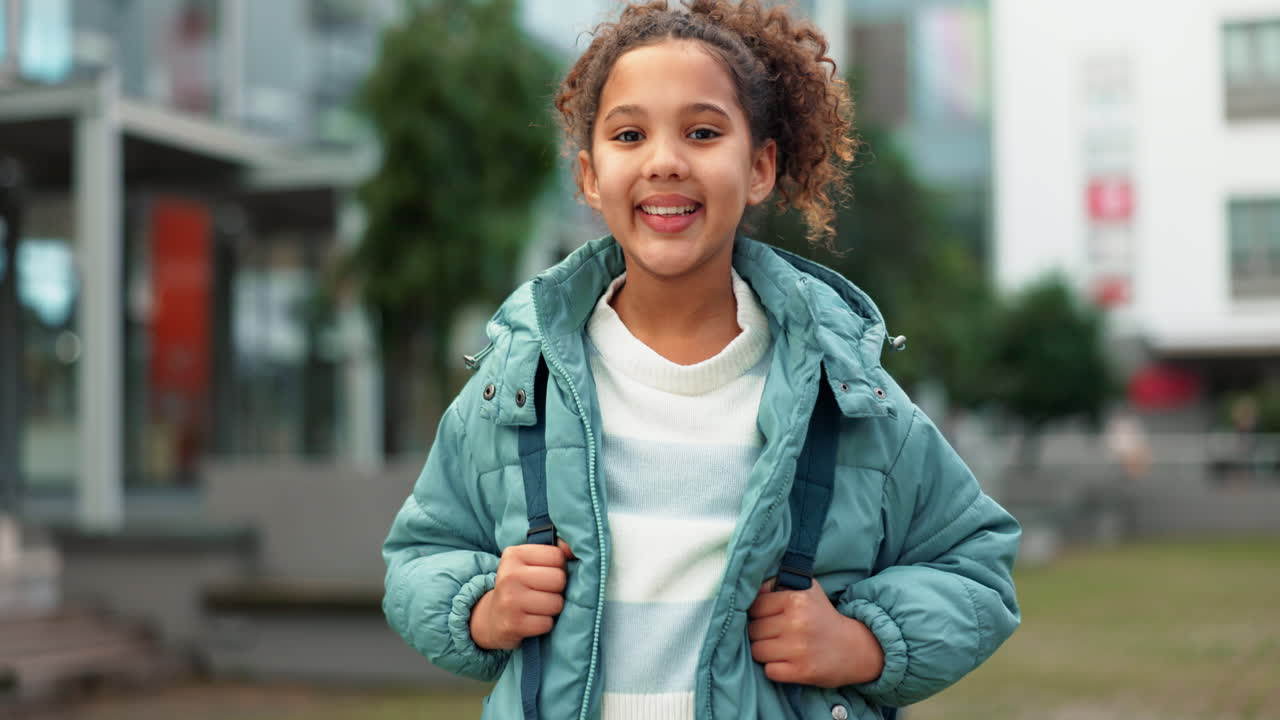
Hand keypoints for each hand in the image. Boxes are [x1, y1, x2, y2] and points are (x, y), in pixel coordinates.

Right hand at [471, 540, 573, 649]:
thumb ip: (553, 551)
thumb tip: (574, 549)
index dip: (559, 567)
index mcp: (514, 555)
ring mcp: (509, 600)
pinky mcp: (512, 624)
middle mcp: (509, 575)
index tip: (548, 573)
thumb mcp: (529, 562)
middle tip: (545, 592)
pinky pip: (547, 623)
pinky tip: (533, 620)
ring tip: (539, 607)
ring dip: (553, 608)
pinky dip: (544, 624)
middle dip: (558, 589)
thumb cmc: (519, 586)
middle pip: (558, 579)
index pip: (556, 556)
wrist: (492, 618)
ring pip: (556, 603)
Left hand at [747, 578, 883, 687]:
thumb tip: (747, 590)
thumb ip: (778, 585)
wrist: (854, 648)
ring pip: (757, 651)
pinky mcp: (802, 671)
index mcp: (796, 599)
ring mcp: (799, 648)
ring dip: (765, 652)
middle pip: (753, 630)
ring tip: (780, 648)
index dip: (758, 614)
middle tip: (775, 634)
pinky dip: (774, 668)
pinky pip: (769, 671)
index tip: (768, 618)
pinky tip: (787, 662)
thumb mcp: (807, 590)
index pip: (755, 607)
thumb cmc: (823, 617)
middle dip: (760, 633)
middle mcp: (797, 622)